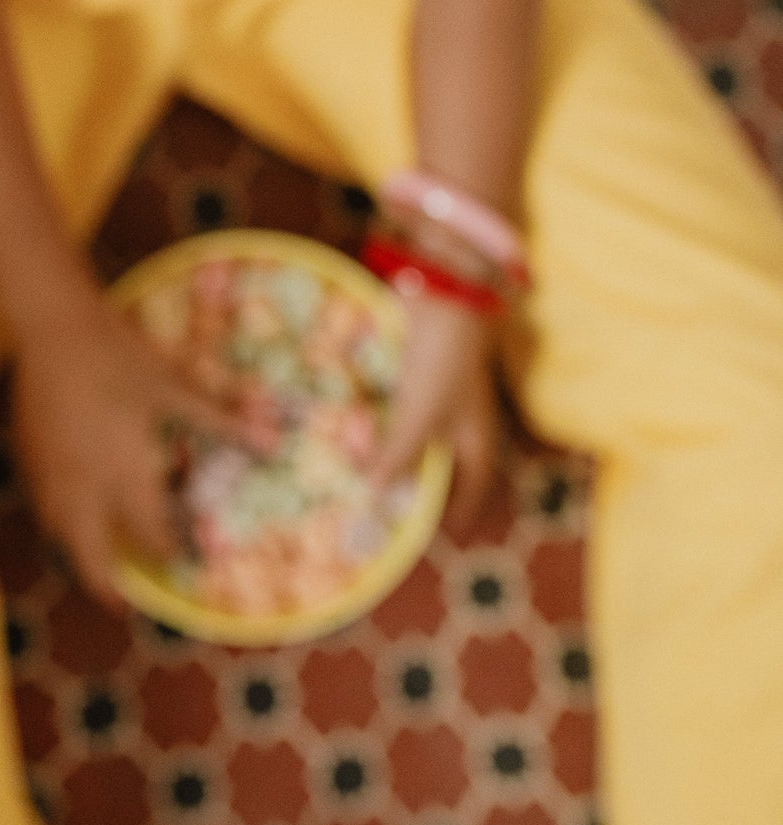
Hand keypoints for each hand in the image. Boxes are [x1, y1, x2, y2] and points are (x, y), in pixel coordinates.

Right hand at [12, 289, 269, 605]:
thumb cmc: (118, 356)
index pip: (150, 534)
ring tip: (97, 564)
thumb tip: (273, 441)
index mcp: (125, 476)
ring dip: (81, 557)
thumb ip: (220, 419)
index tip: (182, 563)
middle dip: (108, 589)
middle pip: (92, 560)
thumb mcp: (173, 386)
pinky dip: (60, 525)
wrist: (53, 326)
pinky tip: (70, 513)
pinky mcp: (28, 458)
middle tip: (123, 606)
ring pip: (61, 537)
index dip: (169, 553)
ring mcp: (51, 477)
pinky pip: (43, 508)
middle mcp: (86, 490)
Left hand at [371, 294, 498, 533]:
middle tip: (373, 493)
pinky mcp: (412, 369)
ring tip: (353, 457)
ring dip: (383, 444)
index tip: (443, 534)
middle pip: (434, 461)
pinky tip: (349, 419)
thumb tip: (375, 493)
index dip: (460, 511)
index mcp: (475, 437)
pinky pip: (392, 401)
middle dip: (404, 476)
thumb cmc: (443, 361)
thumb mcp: (422, 415)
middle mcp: (457, 418)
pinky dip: (375, 412)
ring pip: (408, 431)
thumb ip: (399, 454)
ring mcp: (435, 392)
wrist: (441, 291)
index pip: (473, 486)